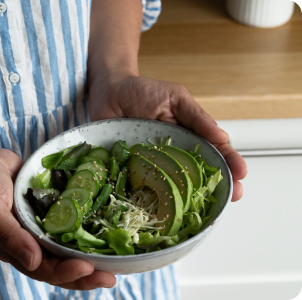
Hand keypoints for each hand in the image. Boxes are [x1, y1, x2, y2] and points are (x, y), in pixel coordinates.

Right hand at [0, 145, 115, 289]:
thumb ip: (9, 236)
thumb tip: (34, 261)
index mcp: (14, 248)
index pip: (43, 269)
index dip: (66, 272)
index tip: (88, 267)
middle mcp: (30, 243)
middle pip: (60, 267)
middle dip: (85, 275)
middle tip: (111, 278)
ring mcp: (40, 229)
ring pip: (67, 251)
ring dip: (89, 260)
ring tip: (114, 265)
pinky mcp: (50, 212)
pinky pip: (69, 227)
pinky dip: (85, 234)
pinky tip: (104, 233)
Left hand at [88, 74, 246, 200]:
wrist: (108, 92)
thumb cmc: (143, 91)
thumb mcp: (175, 97)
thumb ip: (197, 116)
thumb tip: (222, 136)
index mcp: (187, 136)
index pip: (213, 151)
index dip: (229, 162)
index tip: (241, 174)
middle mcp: (173, 154)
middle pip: (198, 173)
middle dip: (218, 185)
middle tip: (233, 196)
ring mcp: (153, 164)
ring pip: (174, 184)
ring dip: (190, 197)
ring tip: (207, 207)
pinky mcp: (131, 169)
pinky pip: (143, 186)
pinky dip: (153, 197)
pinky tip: (164, 208)